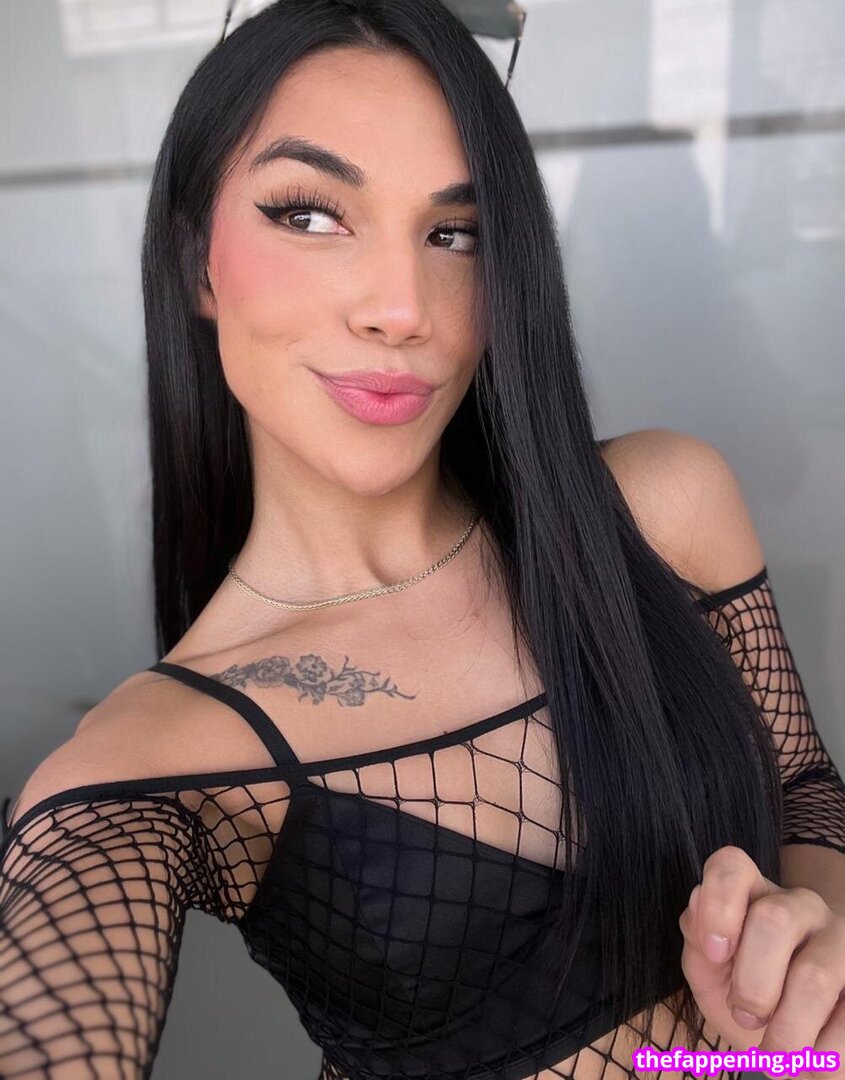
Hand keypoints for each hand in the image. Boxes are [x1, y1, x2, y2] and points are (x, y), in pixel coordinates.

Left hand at [679, 846, 844, 1069]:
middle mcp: (801, 906)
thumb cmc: (745, 995)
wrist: (798, 1041)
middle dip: (752, 983)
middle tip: (745, 1018)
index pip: (732, 867)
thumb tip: (698, 904)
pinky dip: (824, 1052)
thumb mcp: (709, 971)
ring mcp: (842, 940)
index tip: (714, 953)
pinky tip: (813, 1060)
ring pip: (814, 975)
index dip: (719, 904)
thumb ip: (697, 938)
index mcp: (754, 894)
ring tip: (776, 1057)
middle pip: (775, 920)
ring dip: (787, 1031)